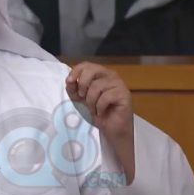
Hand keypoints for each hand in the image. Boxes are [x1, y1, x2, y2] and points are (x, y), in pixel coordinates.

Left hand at [66, 62, 134, 182]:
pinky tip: (102, 112)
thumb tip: (69, 80)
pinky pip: (106, 97)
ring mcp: (119, 84)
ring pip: (97, 86)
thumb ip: (73, 89)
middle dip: (83, 84)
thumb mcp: (80, 99)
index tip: (69, 82)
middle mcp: (111, 75)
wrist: (110, 129)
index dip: (76, 71)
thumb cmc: (97, 112)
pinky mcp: (124, 94)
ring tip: (94, 109)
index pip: (87, 65)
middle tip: (82, 97)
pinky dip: (100, 107)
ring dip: (91, 101)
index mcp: (100, 74)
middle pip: (92, 70)